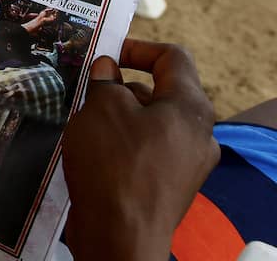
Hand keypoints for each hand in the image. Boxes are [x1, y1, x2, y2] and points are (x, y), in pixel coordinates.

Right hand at [62, 39, 218, 260]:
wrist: (120, 236)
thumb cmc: (114, 166)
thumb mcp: (101, 107)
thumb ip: (106, 79)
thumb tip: (108, 68)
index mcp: (190, 107)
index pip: (172, 57)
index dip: (138, 47)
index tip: (106, 52)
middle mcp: (198, 133)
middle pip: (160, 91)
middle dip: (121, 87)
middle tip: (87, 92)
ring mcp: (187, 163)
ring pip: (150, 123)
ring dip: (119, 118)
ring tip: (85, 127)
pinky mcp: (170, 186)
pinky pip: (147, 151)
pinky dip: (123, 145)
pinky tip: (95, 155)